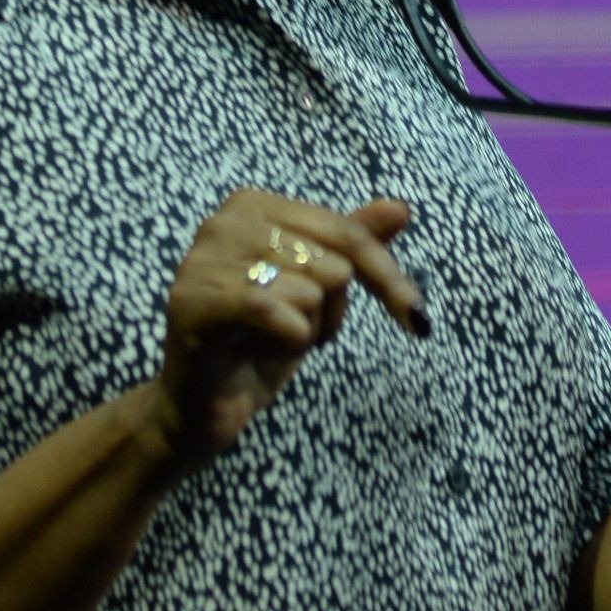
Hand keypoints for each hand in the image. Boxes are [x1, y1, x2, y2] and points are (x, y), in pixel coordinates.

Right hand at [144, 190, 427, 465]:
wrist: (205, 406)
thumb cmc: (259, 341)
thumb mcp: (317, 292)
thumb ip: (351, 244)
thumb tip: (401, 207)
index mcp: (253, 204)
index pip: (346, 232)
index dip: (386, 277)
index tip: (417, 320)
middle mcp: (225, 221)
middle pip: (333, 263)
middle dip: (331, 312)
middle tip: (293, 332)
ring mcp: (203, 260)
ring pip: (309, 290)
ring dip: (305, 331)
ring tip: (267, 341)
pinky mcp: (193, 302)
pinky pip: (273, 311)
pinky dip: (287, 341)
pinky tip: (257, 351)